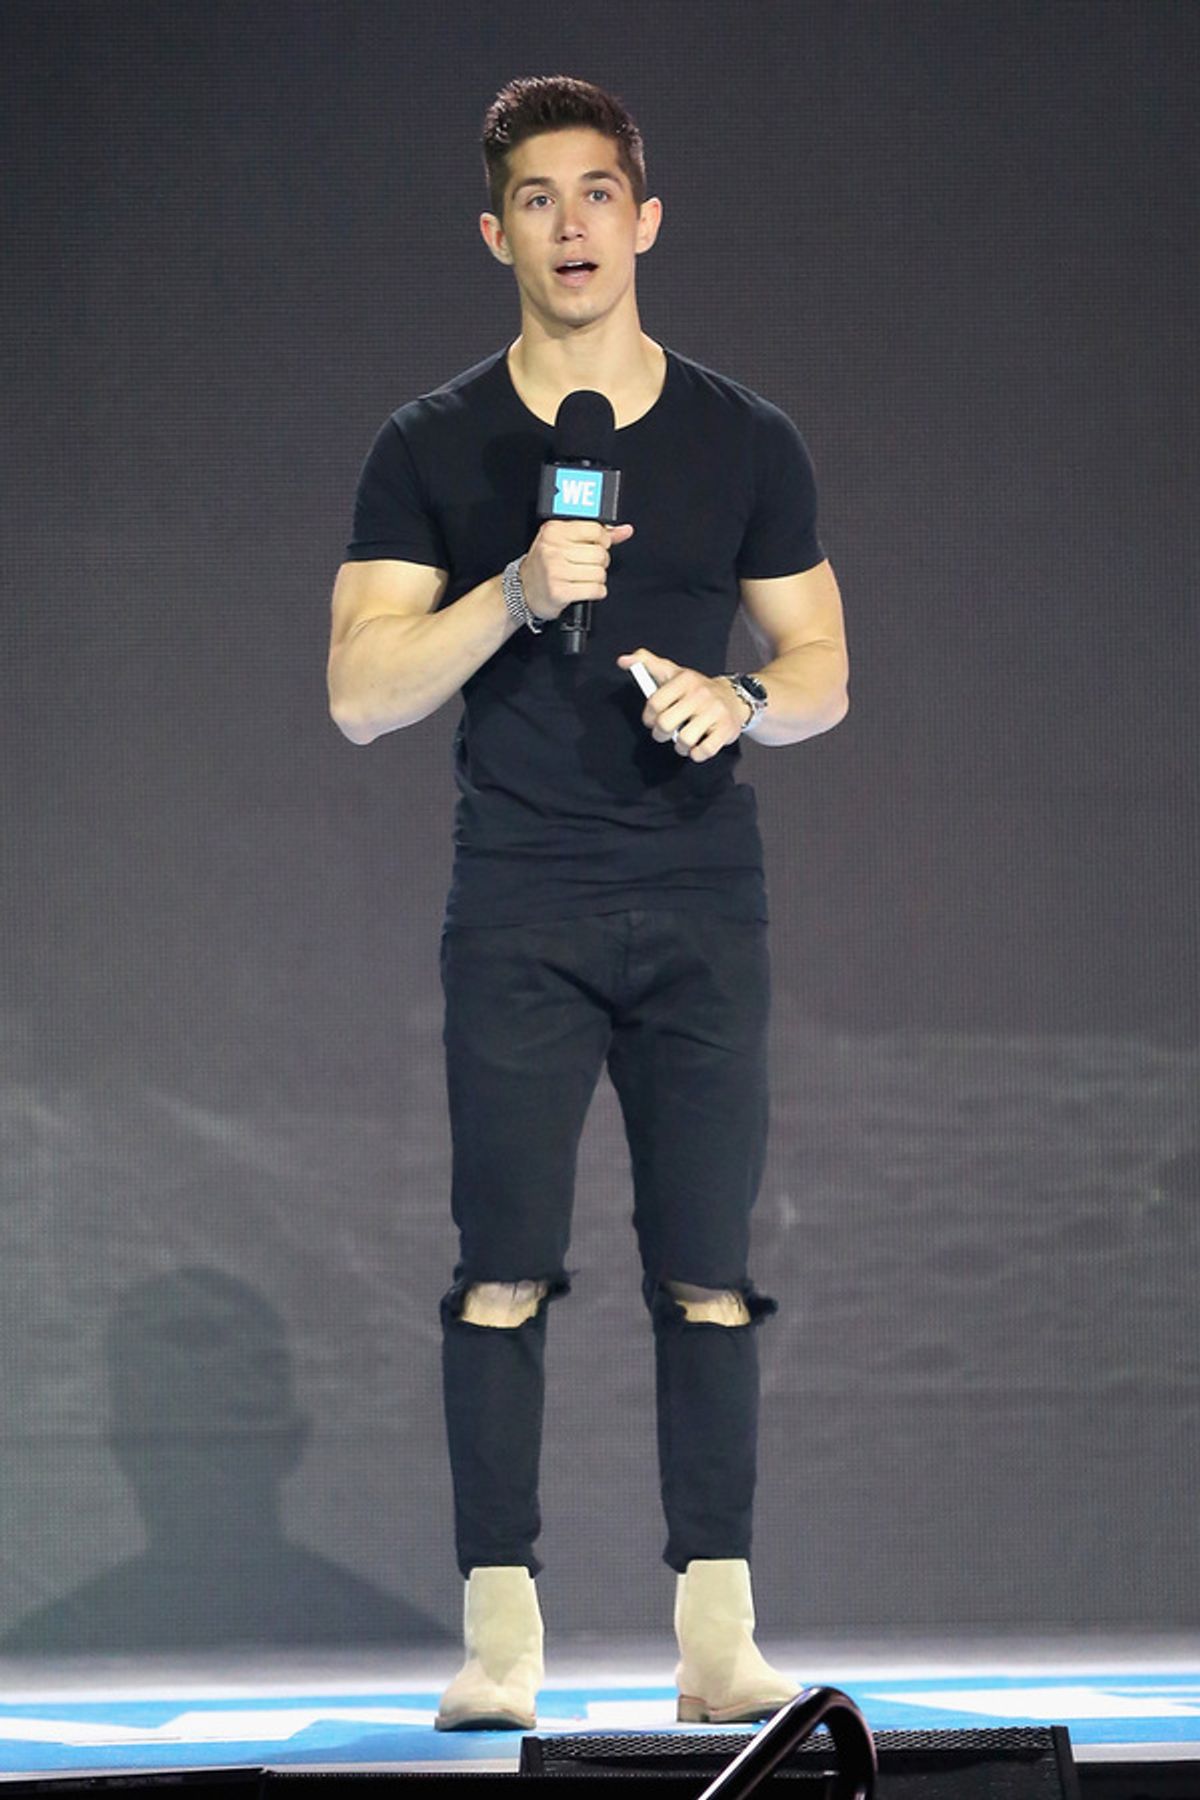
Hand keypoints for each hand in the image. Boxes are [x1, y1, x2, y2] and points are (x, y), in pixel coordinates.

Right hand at [521, 519, 634, 622]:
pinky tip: (586, 590)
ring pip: (599, 573)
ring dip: (598, 579)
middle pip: (599, 553)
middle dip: (601, 562)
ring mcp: (555, 571)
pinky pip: (595, 590)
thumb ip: (596, 534)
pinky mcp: (559, 591)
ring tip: (585, 578)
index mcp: (554, 530)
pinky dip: (596, 592)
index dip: (603, 541)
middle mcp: (552, 549)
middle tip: (590, 566)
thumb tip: (625, 530)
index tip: (598, 546)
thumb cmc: (546, 565)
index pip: (595, 529)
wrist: (523, 591)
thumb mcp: (564, 541)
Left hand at [617, 647, 749, 761]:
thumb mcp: (672, 672)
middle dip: (660, 734)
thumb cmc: (695, 689)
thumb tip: (622, 661)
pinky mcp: (726, 729)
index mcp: (685, 679)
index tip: (652, 720)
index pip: (655, 702)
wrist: (733, 697)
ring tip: (682, 740)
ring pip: (684, 740)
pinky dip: (696, 754)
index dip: (649, 717)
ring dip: (679, 746)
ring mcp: (715, 712)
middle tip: (665, 733)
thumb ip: (647, 664)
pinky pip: (704, 751)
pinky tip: (696, 747)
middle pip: (666, 724)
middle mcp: (700, 694)